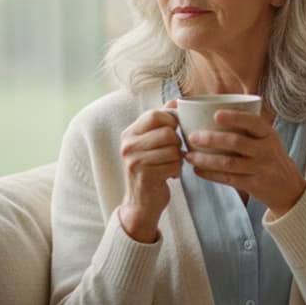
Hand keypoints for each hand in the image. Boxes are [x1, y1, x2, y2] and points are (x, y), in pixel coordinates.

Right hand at [118, 100, 182, 242]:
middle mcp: (128, 145)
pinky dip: (177, 171)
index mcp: (129, 133)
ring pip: (173, 149)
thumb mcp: (151, 143)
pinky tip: (168, 176)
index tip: (173, 132)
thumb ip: (162, 122)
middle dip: (177, 144)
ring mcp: (134, 160)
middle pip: (168, 133)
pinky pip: (174, 165)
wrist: (141, 203)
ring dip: (177, 159)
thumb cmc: (151, 169)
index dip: (172, 121)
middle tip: (171, 154)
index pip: (155, 114)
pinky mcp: (144, 175)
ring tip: (168, 165)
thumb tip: (176, 101)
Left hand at [184, 110, 305, 218]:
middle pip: (236, 142)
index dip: (235, 117)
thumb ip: (248, 129)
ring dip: (206, 159)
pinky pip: (228, 179)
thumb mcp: (267, 139)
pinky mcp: (254, 185)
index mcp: (268, 134)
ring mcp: (261, 169)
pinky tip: (198, 170)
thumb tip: (211, 113)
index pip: (253, 122)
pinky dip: (211, 175)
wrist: (289, 187)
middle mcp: (266, 150)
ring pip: (229, 163)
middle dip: (212, 139)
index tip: (216, 114)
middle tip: (192, 136)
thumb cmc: (270, 158)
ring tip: (189, 156)